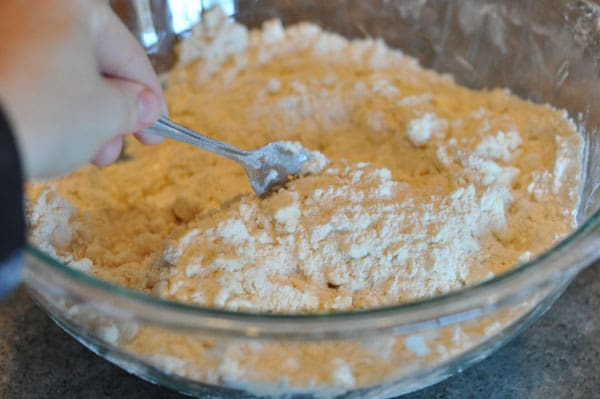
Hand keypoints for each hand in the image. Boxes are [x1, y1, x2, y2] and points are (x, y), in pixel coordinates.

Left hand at [0, 0, 163, 178]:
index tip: (156, 125)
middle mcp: (28, 6)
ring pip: (55, 72)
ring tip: (84, 150)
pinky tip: (51, 135)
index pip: (128, 52)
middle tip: (117, 144)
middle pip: (89, 61)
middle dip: (109, 110)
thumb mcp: (107, 113)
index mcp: (69, 3)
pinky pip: (25, 77)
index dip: (149, 96)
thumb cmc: (39, 114)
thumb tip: (142, 106)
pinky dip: (44, 106)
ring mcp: (1, 31)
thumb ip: (133, 106)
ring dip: (79, 113)